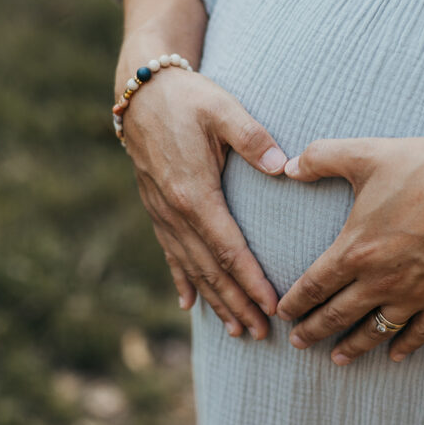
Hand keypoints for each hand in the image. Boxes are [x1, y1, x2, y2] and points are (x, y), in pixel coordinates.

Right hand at [117, 44, 286, 338]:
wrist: (141, 91)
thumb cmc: (188, 98)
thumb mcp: (223, 109)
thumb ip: (253, 138)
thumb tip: (282, 167)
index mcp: (194, 193)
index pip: (229, 249)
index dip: (251, 280)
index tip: (272, 306)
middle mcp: (175, 212)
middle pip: (211, 269)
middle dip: (237, 303)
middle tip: (262, 333)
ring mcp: (162, 213)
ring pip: (191, 267)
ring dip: (214, 300)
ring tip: (237, 329)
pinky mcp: (157, 208)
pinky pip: (170, 253)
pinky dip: (182, 279)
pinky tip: (188, 304)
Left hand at [276, 134, 423, 364]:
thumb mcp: (367, 154)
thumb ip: (322, 157)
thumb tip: (289, 166)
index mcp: (356, 250)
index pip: (314, 286)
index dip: (295, 303)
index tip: (283, 314)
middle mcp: (380, 280)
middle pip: (337, 315)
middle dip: (314, 331)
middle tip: (299, 342)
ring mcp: (414, 294)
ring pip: (375, 331)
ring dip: (353, 347)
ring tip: (337, 359)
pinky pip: (420, 331)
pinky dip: (404, 346)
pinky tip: (394, 354)